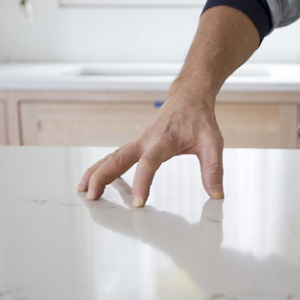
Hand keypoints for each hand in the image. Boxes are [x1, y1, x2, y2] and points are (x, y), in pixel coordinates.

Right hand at [76, 81, 224, 206]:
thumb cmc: (200, 118)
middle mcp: (145, 140)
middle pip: (118, 159)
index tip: (138, 204)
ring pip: (111, 157)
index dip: (142, 184)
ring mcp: (138, 141)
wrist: (189, 95)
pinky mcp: (137, 143)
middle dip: (103, 177)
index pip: (149, 164)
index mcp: (163, 140)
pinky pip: (115, 156)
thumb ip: (213, 170)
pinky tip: (93, 180)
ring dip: (96, 173)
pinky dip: (102, 167)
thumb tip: (217, 195)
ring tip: (83, 191)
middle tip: (91, 196)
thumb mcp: (212, 143)